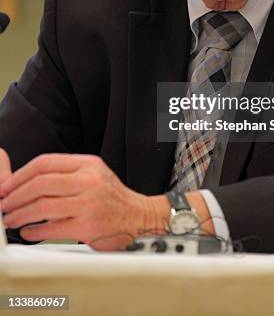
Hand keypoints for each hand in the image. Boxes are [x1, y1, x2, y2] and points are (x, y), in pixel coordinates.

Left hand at [0, 153, 169, 248]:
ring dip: (20, 214)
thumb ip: (65, 173)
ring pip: (42, 206)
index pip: (45, 163)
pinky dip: (34, 231)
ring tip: (11, 219)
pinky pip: (52, 228)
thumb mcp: (93, 174)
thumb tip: (28, 179)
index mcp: (87, 164)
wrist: (139, 217)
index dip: (20, 175)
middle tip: (5, 204)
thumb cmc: (112, 198)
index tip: (7, 186)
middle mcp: (88, 181)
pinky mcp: (88, 226)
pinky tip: (28, 232)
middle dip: (15, 195)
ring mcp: (89, 203)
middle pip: (40, 183)